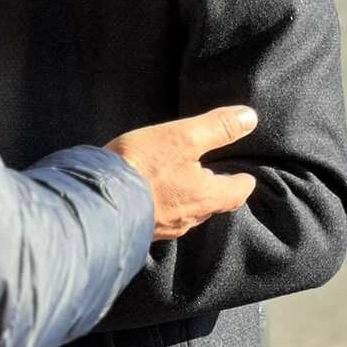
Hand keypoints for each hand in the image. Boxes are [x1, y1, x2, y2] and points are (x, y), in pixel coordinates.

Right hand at [105, 105, 257, 239]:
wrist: (97, 199)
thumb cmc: (143, 166)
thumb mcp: (182, 138)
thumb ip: (217, 128)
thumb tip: (250, 118)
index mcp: (205, 197)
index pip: (236, 192)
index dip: (243, 182)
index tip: (246, 177)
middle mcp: (189, 217)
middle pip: (212, 205)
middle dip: (216, 191)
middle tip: (217, 178)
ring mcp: (164, 227)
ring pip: (187, 213)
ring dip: (190, 199)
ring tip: (185, 185)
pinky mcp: (141, 228)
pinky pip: (162, 218)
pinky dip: (165, 205)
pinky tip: (154, 198)